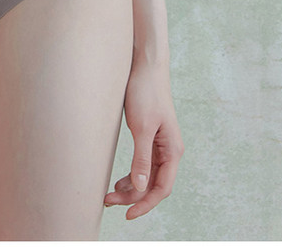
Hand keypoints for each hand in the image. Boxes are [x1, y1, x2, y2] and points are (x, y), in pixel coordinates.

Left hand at [104, 60, 183, 219]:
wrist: (146, 67)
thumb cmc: (146, 93)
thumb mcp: (142, 127)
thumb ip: (142, 158)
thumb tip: (139, 187)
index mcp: (172, 151)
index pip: (161, 188)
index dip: (145, 204)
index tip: (127, 214)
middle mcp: (169, 151)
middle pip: (153, 185)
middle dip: (132, 197)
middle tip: (108, 202)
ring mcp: (161, 145)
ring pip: (147, 176)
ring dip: (131, 188)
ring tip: (110, 195)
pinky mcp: (151, 137)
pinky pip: (144, 164)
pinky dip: (132, 174)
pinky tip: (120, 180)